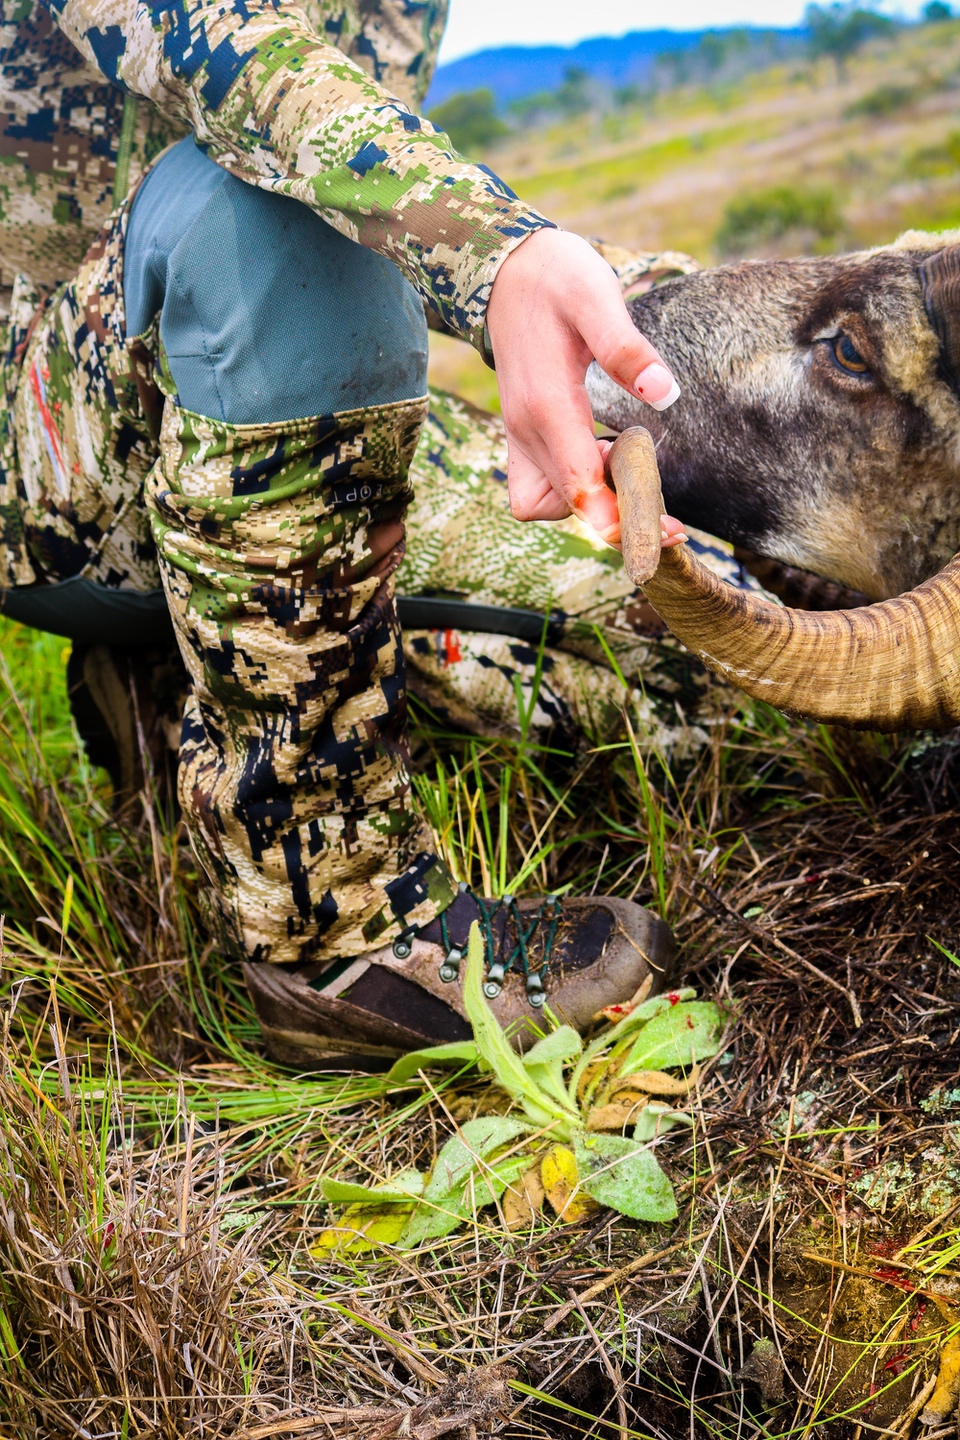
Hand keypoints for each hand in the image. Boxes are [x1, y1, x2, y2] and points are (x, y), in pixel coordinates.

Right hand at [486, 228, 682, 545]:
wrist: (506, 271)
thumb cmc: (556, 278)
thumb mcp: (595, 296)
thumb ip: (626, 347)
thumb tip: (665, 392)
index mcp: (546, 405)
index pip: (578, 485)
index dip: (617, 518)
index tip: (660, 533)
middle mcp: (526, 431)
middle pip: (570, 506)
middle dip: (619, 520)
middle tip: (674, 520)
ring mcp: (520, 438)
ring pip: (550, 505)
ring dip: (593, 505)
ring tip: (635, 473)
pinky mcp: (523, 438)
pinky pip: (541, 491)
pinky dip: (574, 492)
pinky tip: (607, 459)